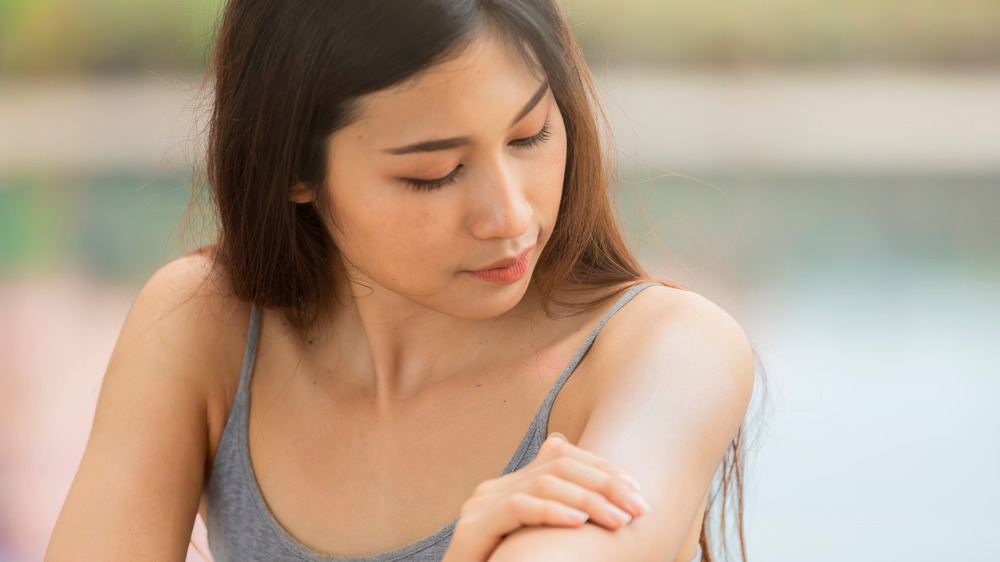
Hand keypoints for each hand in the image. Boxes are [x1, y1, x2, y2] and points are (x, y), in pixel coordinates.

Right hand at [441, 433, 652, 561]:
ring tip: (618, 521)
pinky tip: (578, 523)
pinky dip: (552, 512)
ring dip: (589, 500)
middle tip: (639, 508)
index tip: (637, 491)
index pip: (563, 456)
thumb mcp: (538, 539)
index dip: (603, 468)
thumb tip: (583, 475)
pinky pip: (518, 508)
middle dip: (605, 484)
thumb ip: (559, 509)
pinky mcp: (474, 528)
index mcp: (512, 486)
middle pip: (558, 464)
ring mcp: (482, 505)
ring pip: (543, 483)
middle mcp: (495, 488)